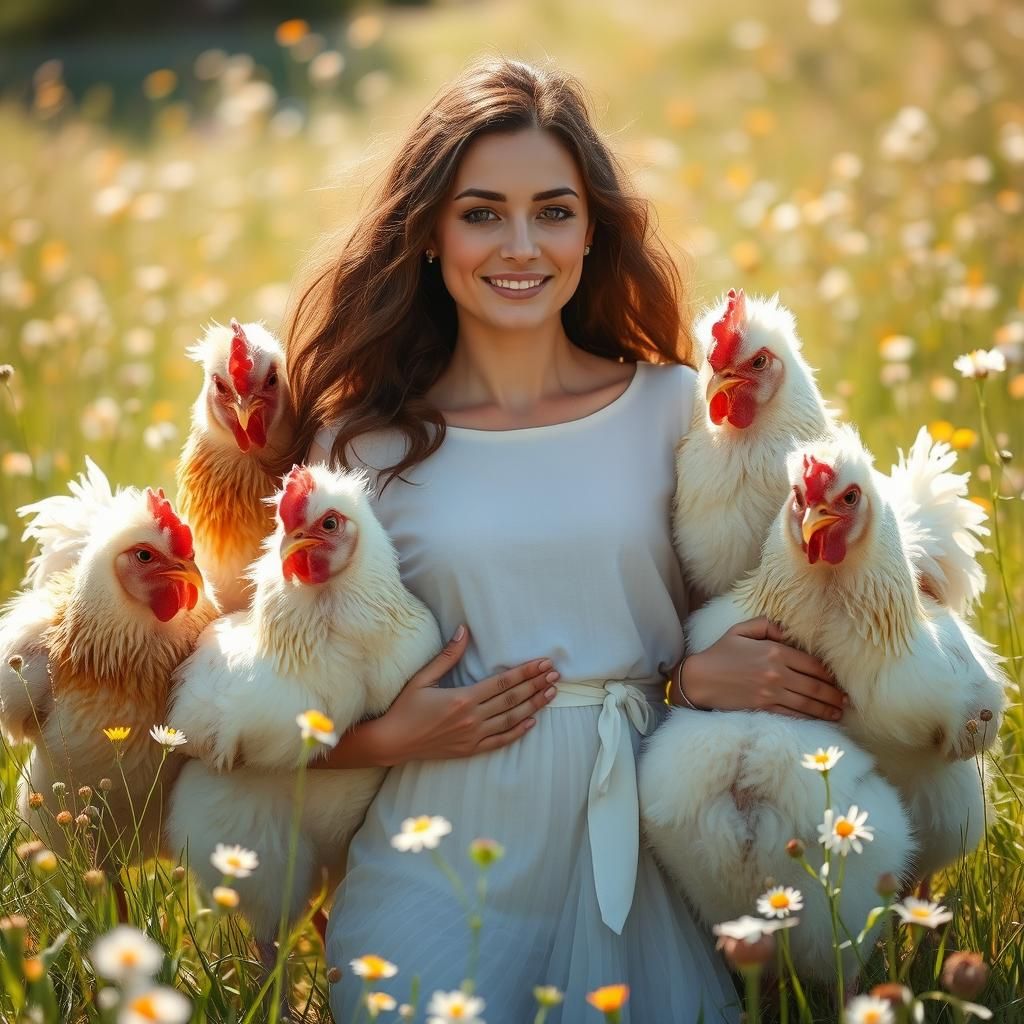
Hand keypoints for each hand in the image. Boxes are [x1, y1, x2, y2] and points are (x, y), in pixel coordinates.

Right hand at [375, 625, 559, 763]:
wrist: (393, 742)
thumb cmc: (405, 708)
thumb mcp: (423, 678)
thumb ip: (448, 655)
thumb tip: (464, 630)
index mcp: (462, 698)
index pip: (503, 682)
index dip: (525, 672)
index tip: (543, 662)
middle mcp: (472, 718)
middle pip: (512, 699)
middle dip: (536, 685)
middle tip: (556, 674)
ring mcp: (473, 736)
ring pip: (511, 719)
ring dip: (534, 705)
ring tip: (551, 693)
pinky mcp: (470, 750)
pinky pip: (501, 741)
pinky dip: (518, 731)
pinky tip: (532, 721)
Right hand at [681, 617, 847, 720]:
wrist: (699, 679)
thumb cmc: (720, 652)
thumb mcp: (741, 630)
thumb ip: (767, 626)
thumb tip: (787, 631)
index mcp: (774, 651)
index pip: (812, 665)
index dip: (829, 674)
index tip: (839, 680)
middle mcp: (776, 673)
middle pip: (815, 686)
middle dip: (834, 695)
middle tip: (847, 700)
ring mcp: (771, 693)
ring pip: (808, 703)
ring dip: (827, 709)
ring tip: (839, 712)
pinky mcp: (764, 708)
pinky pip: (793, 714)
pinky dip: (810, 717)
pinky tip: (820, 719)